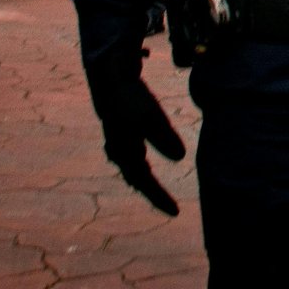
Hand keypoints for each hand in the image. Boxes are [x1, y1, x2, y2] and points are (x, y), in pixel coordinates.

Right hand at [84, 51, 186, 215]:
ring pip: (130, 164)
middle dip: (151, 191)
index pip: (145, 182)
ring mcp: (117, 137)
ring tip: (152, 188)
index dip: (159, 198)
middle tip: (169, 206)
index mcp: (125, 152)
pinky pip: (129, 150)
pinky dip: (137, 159)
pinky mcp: (120, 125)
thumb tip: (181, 156)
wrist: (107, 75)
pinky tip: (140, 157)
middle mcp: (119, 148)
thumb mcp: (151, 116)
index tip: (175, 213)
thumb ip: (164, 136)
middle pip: (136, 176)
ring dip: (142, 176)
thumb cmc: (129, 98)